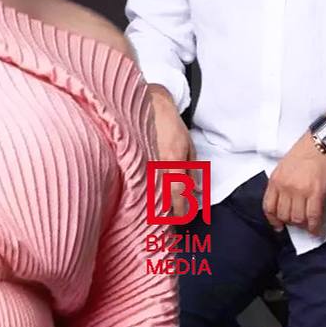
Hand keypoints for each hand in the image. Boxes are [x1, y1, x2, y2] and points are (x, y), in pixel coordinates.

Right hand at [148, 86, 194, 217]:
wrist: (147, 104)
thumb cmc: (170, 124)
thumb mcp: (188, 145)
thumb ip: (192, 170)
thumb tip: (196, 191)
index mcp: (172, 165)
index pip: (177, 198)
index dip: (180, 212)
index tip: (182, 217)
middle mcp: (155, 168)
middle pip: (159, 202)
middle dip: (165, 214)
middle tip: (168, 222)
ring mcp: (140, 165)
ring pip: (145, 196)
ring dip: (151, 206)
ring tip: (154, 215)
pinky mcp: (129, 162)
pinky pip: (135, 184)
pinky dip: (140, 193)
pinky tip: (141, 198)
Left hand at [262, 133, 325, 234]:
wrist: (321, 144)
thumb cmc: (305, 152)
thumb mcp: (283, 167)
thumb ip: (280, 183)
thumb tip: (283, 201)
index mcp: (276, 180)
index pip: (268, 206)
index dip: (273, 219)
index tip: (277, 224)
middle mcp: (286, 187)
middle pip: (283, 215)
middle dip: (290, 222)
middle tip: (296, 222)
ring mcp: (300, 191)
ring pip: (297, 218)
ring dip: (302, 224)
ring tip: (307, 224)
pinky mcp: (316, 193)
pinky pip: (313, 216)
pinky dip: (314, 226)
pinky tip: (316, 229)